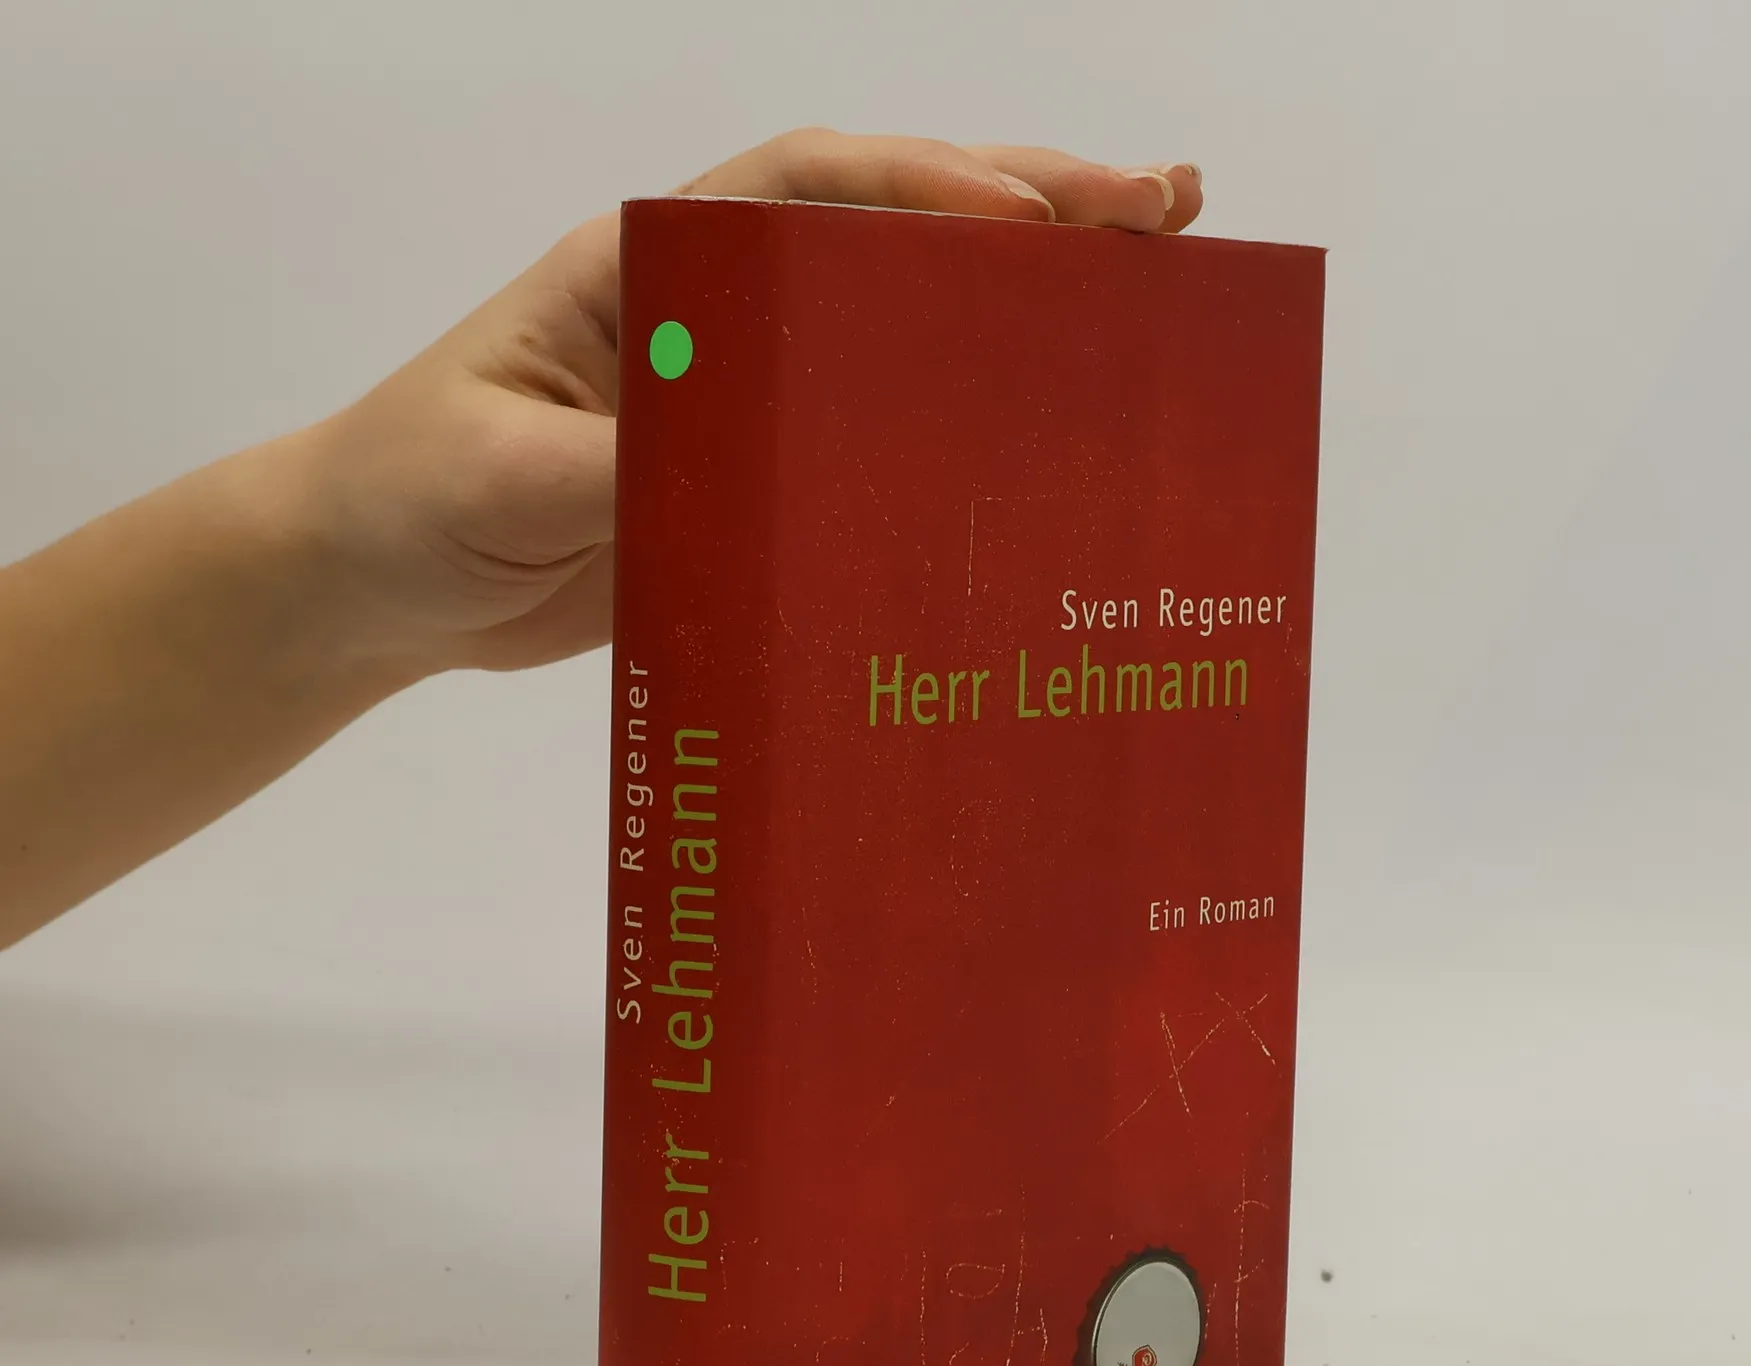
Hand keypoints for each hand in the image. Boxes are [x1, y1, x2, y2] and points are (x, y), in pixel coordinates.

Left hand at [302, 130, 1204, 679]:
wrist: (376, 582)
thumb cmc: (412, 492)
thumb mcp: (502, 474)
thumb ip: (621, 464)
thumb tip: (751, 469)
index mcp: (655, 269)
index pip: (811, 194)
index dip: (928, 189)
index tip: (1032, 217)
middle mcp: (720, 315)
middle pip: (892, 238)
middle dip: (1029, 215)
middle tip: (1163, 215)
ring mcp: (749, 400)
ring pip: (905, 333)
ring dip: (1024, 311)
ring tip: (1154, 291)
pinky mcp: (759, 484)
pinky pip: (880, 447)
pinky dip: (966, 436)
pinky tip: (1049, 445)